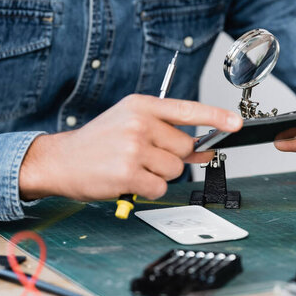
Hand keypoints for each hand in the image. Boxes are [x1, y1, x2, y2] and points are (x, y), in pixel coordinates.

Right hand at [19, 94, 242, 200]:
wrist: (60, 160)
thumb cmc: (99, 143)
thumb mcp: (133, 129)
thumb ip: (170, 137)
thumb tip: (206, 148)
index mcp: (141, 106)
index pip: (187, 109)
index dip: (216, 116)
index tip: (236, 123)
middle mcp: (139, 123)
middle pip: (183, 146)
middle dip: (170, 157)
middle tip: (144, 156)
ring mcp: (133, 147)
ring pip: (175, 169)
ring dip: (159, 175)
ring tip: (132, 167)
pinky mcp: (128, 173)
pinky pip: (160, 187)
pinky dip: (149, 189)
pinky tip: (128, 181)